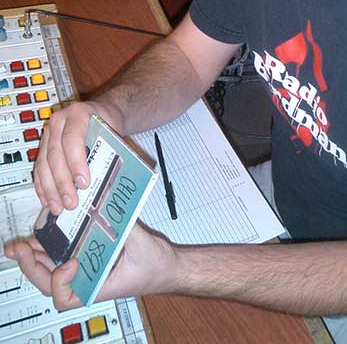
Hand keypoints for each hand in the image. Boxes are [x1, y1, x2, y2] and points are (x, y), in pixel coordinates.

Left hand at [5, 222, 177, 309]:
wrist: (168, 267)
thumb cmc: (156, 265)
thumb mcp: (141, 244)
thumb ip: (122, 227)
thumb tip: (103, 208)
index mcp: (97, 288)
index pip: (65, 296)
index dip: (59, 280)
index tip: (70, 262)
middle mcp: (87, 281)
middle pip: (48, 283)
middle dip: (31, 266)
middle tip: (19, 248)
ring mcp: (85, 268)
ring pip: (51, 269)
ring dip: (35, 255)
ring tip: (23, 240)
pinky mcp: (89, 255)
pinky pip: (63, 254)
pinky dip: (52, 245)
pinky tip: (47, 231)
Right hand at [34, 101, 96, 214]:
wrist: (100, 111)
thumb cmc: (107, 122)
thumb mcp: (111, 131)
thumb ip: (106, 150)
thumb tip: (103, 181)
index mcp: (78, 113)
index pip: (72, 139)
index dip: (76, 162)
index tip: (84, 183)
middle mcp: (59, 121)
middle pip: (55, 154)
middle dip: (62, 182)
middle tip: (71, 202)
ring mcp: (48, 133)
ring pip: (43, 163)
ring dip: (50, 188)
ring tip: (59, 207)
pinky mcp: (43, 145)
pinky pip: (39, 167)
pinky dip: (42, 186)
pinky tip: (47, 200)